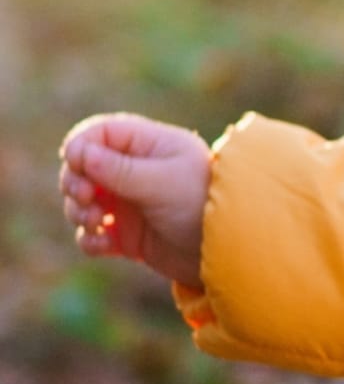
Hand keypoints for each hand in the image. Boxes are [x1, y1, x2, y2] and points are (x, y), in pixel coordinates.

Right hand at [59, 114, 210, 286]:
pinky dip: (90, 239)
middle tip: (86, 197)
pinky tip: (103, 244)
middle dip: (74, 182)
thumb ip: (118, 168)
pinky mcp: (128, 235)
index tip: (78, 165)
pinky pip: (93, 235)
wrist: (230, 250)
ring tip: (96, 221)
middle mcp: (137, 172)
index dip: (80, 147)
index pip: (99, 133)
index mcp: (150, 146)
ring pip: (83, 202)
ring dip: (78, 211)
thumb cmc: (203, 204)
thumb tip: (78, 152)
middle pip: (83, 168)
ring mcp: (131, 204)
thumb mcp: (161, 181)